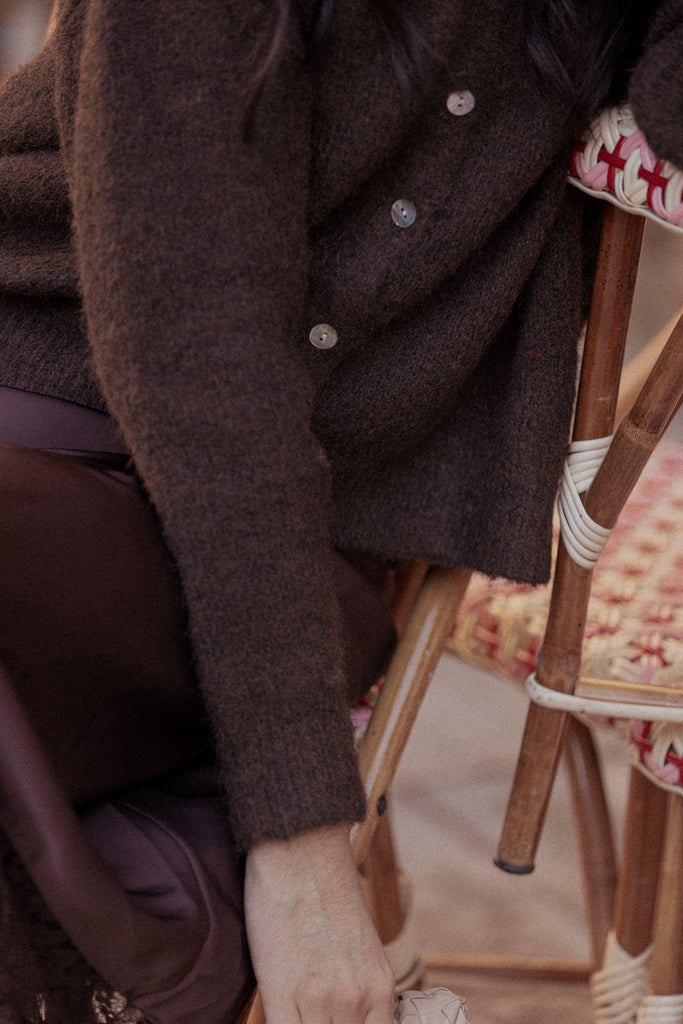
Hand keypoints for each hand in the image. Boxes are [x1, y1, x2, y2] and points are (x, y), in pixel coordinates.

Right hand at [244, 824, 394, 1023]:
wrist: (303, 851)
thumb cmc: (329, 892)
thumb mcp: (361, 947)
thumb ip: (359, 989)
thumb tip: (347, 1017)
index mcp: (380, 989)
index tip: (337, 1021)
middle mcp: (355, 1000)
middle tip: (313, 1010)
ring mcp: (319, 998)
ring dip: (304, 1023)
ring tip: (297, 1006)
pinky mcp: (280, 990)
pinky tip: (282, 1011)